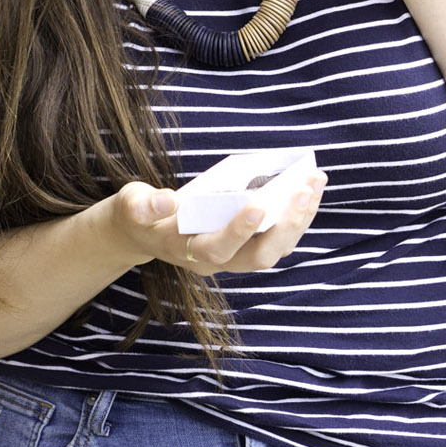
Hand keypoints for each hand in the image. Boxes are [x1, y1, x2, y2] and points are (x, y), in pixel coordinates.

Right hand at [112, 171, 327, 274]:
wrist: (144, 232)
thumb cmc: (140, 214)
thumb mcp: (131, 204)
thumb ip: (144, 205)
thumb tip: (166, 202)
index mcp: (184, 251)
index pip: (216, 249)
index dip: (238, 231)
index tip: (258, 205)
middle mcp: (214, 262)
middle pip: (257, 257)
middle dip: (284, 226)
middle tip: (304, 189)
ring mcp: (232, 258)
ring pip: (273, 251)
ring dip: (298, 220)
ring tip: (314, 184)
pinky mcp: (245, 248)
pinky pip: (277, 240)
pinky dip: (295, 218)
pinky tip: (308, 191)